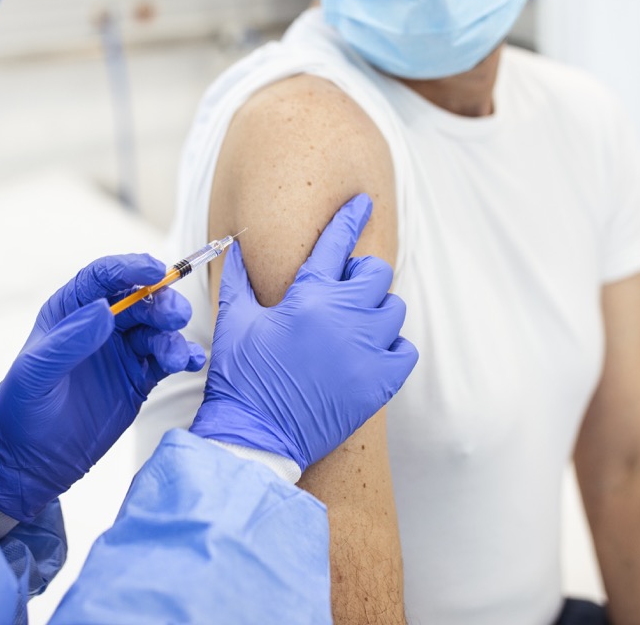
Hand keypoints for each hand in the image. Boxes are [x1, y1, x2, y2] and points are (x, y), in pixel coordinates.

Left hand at [0, 254, 206, 521]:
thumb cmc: (22, 411)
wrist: (33, 462)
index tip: (155, 270)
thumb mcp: (36, 373)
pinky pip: (167, 358)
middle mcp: (100, 325)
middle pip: (139, 298)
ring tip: (173, 355)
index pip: (103, 277)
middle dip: (161, 301)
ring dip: (172, 333)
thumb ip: (69, 341)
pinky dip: (183, 355)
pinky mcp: (140, 377)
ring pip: (157, 327)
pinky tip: (189, 362)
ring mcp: (122, 351)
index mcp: (70, 312)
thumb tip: (105, 309)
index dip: (130, 267)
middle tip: (175, 315)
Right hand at [190, 194, 418, 470]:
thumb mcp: (233, 322)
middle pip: (376, 272)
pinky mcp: (380, 383)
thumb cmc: (241, 377)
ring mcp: (367, 351)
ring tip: (351, 328)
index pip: (337, 241)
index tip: (363, 203)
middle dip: (360, 276)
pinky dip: (392, 348)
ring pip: (393, 309)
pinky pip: (405, 349)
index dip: (350, 216)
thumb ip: (238, 278)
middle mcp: (344, 317)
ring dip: (376, 312)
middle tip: (340, 294)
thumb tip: (235, 245)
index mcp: (308, 297)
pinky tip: (368, 354)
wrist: (257, 436)